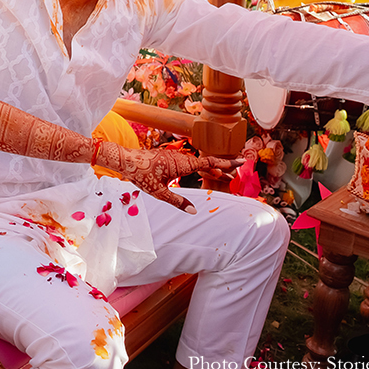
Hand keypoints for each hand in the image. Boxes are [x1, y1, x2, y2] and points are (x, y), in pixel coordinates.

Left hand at [120, 147, 240, 212]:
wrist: (125, 160)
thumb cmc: (140, 174)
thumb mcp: (159, 192)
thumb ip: (177, 201)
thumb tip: (193, 211)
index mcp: (182, 164)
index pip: (209, 162)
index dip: (227, 163)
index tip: (242, 160)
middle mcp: (181, 158)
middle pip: (207, 162)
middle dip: (222, 168)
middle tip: (236, 175)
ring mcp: (175, 157)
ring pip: (198, 163)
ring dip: (211, 168)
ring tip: (223, 175)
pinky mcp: (169, 158)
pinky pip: (190, 163)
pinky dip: (200, 167)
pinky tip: (203, 172)